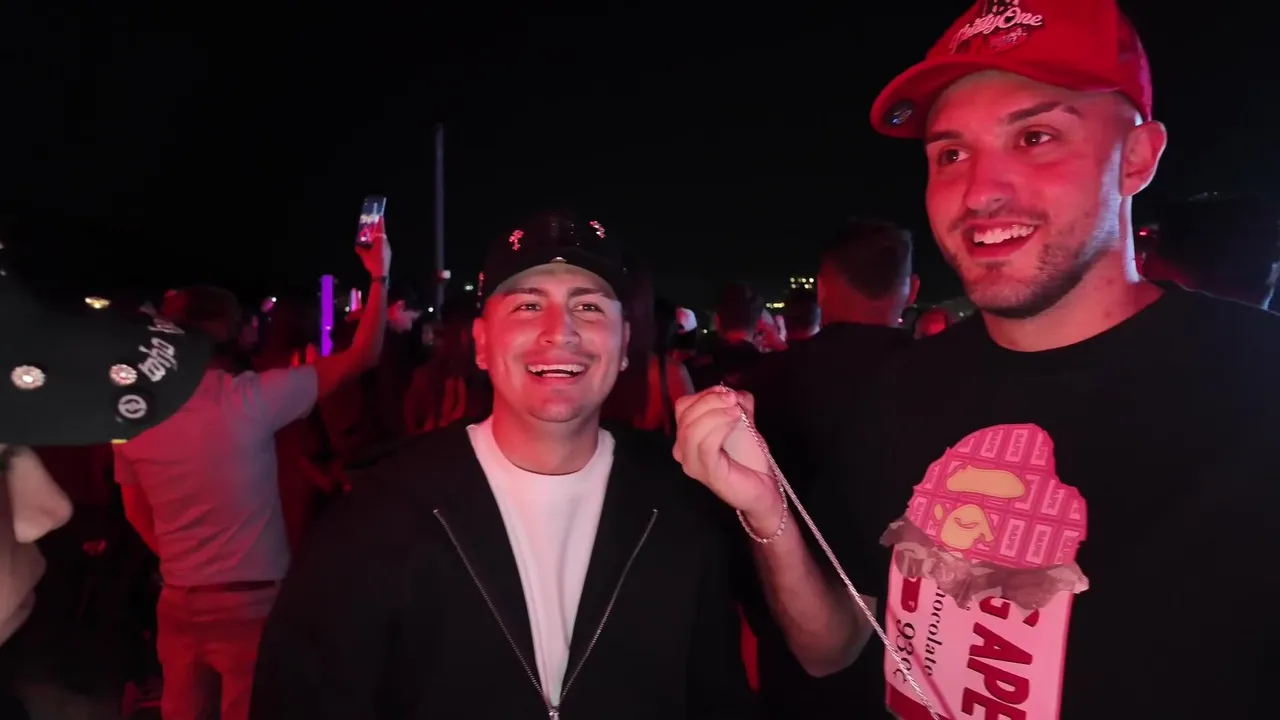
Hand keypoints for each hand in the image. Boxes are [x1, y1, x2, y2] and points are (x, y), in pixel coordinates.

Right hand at [356, 221, 391, 276]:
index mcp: (380, 242)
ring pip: (383, 240)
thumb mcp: (364, 256)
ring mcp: (388, 249)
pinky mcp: (388, 254)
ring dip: (378, 238)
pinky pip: (383, 245)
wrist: (381, 274)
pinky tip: (374, 247)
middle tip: (372, 227)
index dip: (380, 222)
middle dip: (377, 230)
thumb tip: (357, 246)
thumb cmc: (373, 263)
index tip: (380, 216)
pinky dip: (379, 244)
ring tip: (372, 237)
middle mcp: (386, 243)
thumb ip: (360, 250)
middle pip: (382, 234)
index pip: (381, 229)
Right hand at [673, 388, 782, 529]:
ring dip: (715, 412)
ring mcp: (692, 463)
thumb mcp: (743, 424)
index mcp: (687, 437)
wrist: (763, 488)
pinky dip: (720, 426)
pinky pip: (705, 445)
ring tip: (736, 409)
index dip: (703, 394)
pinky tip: (735, 420)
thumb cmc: (749, 459)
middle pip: (685, 415)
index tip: (726, 390)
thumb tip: (735, 391)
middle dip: (710, 401)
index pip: (683, 407)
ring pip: (692, 429)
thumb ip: (737, 405)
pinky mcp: (706, 472)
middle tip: (732, 398)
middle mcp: (683, 451)